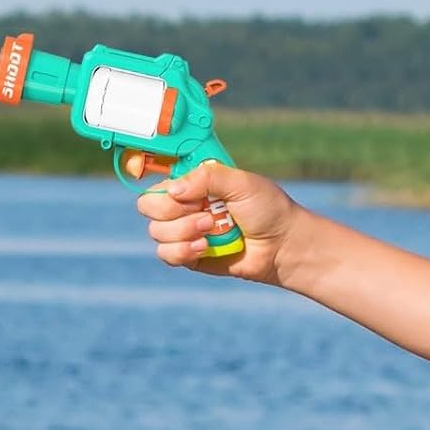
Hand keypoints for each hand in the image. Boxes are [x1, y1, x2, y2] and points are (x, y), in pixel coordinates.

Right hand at [130, 155, 303, 284]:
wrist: (282, 246)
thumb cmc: (267, 209)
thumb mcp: (241, 182)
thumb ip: (207, 177)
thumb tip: (173, 190)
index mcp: (194, 181)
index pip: (157, 174)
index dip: (147, 174)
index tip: (152, 177)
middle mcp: (185, 204)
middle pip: (148, 205)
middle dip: (172, 210)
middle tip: (204, 212)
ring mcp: (185, 230)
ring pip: (156, 232)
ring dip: (183, 231)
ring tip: (211, 231)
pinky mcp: (188, 255)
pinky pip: (166, 254)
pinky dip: (181, 251)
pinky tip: (203, 248)